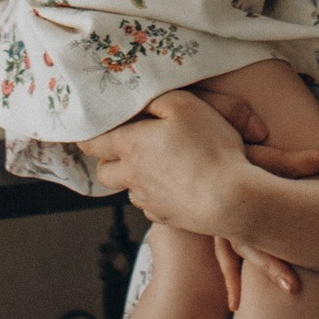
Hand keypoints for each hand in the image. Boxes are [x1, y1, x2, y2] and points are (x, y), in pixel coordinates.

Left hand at [86, 89, 253, 237]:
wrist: (231, 199)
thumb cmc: (209, 147)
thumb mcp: (184, 105)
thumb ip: (155, 100)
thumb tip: (137, 102)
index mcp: (130, 146)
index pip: (91, 143)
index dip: (87, 136)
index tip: (88, 131)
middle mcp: (132, 176)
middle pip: (104, 172)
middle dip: (109, 161)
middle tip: (126, 149)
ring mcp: (148, 201)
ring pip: (129, 189)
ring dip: (135, 179)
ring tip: (160, 167)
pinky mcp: (165, 218)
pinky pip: (151, 205)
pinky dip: (157, 195)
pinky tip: (178, 186)